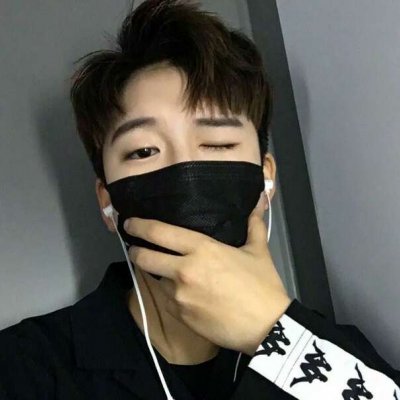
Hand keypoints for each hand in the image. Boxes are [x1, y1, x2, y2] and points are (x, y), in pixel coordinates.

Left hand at [124, 192, 291, 354]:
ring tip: (167, 272)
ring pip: (156, 280)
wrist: (267, 328)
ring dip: (158, 274)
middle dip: (136, 250)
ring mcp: (180, 295)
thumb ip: (253, 226)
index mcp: (202, 249)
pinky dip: (170, 294)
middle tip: (136, 247)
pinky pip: (168, 300)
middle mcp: (184, 270)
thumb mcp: (259, 252)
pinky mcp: (181, 316)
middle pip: (145, 257)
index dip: (140, 225)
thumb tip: (257, 204)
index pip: (160, 232)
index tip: (130, 223)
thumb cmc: (262, 286)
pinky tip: (183, 293)